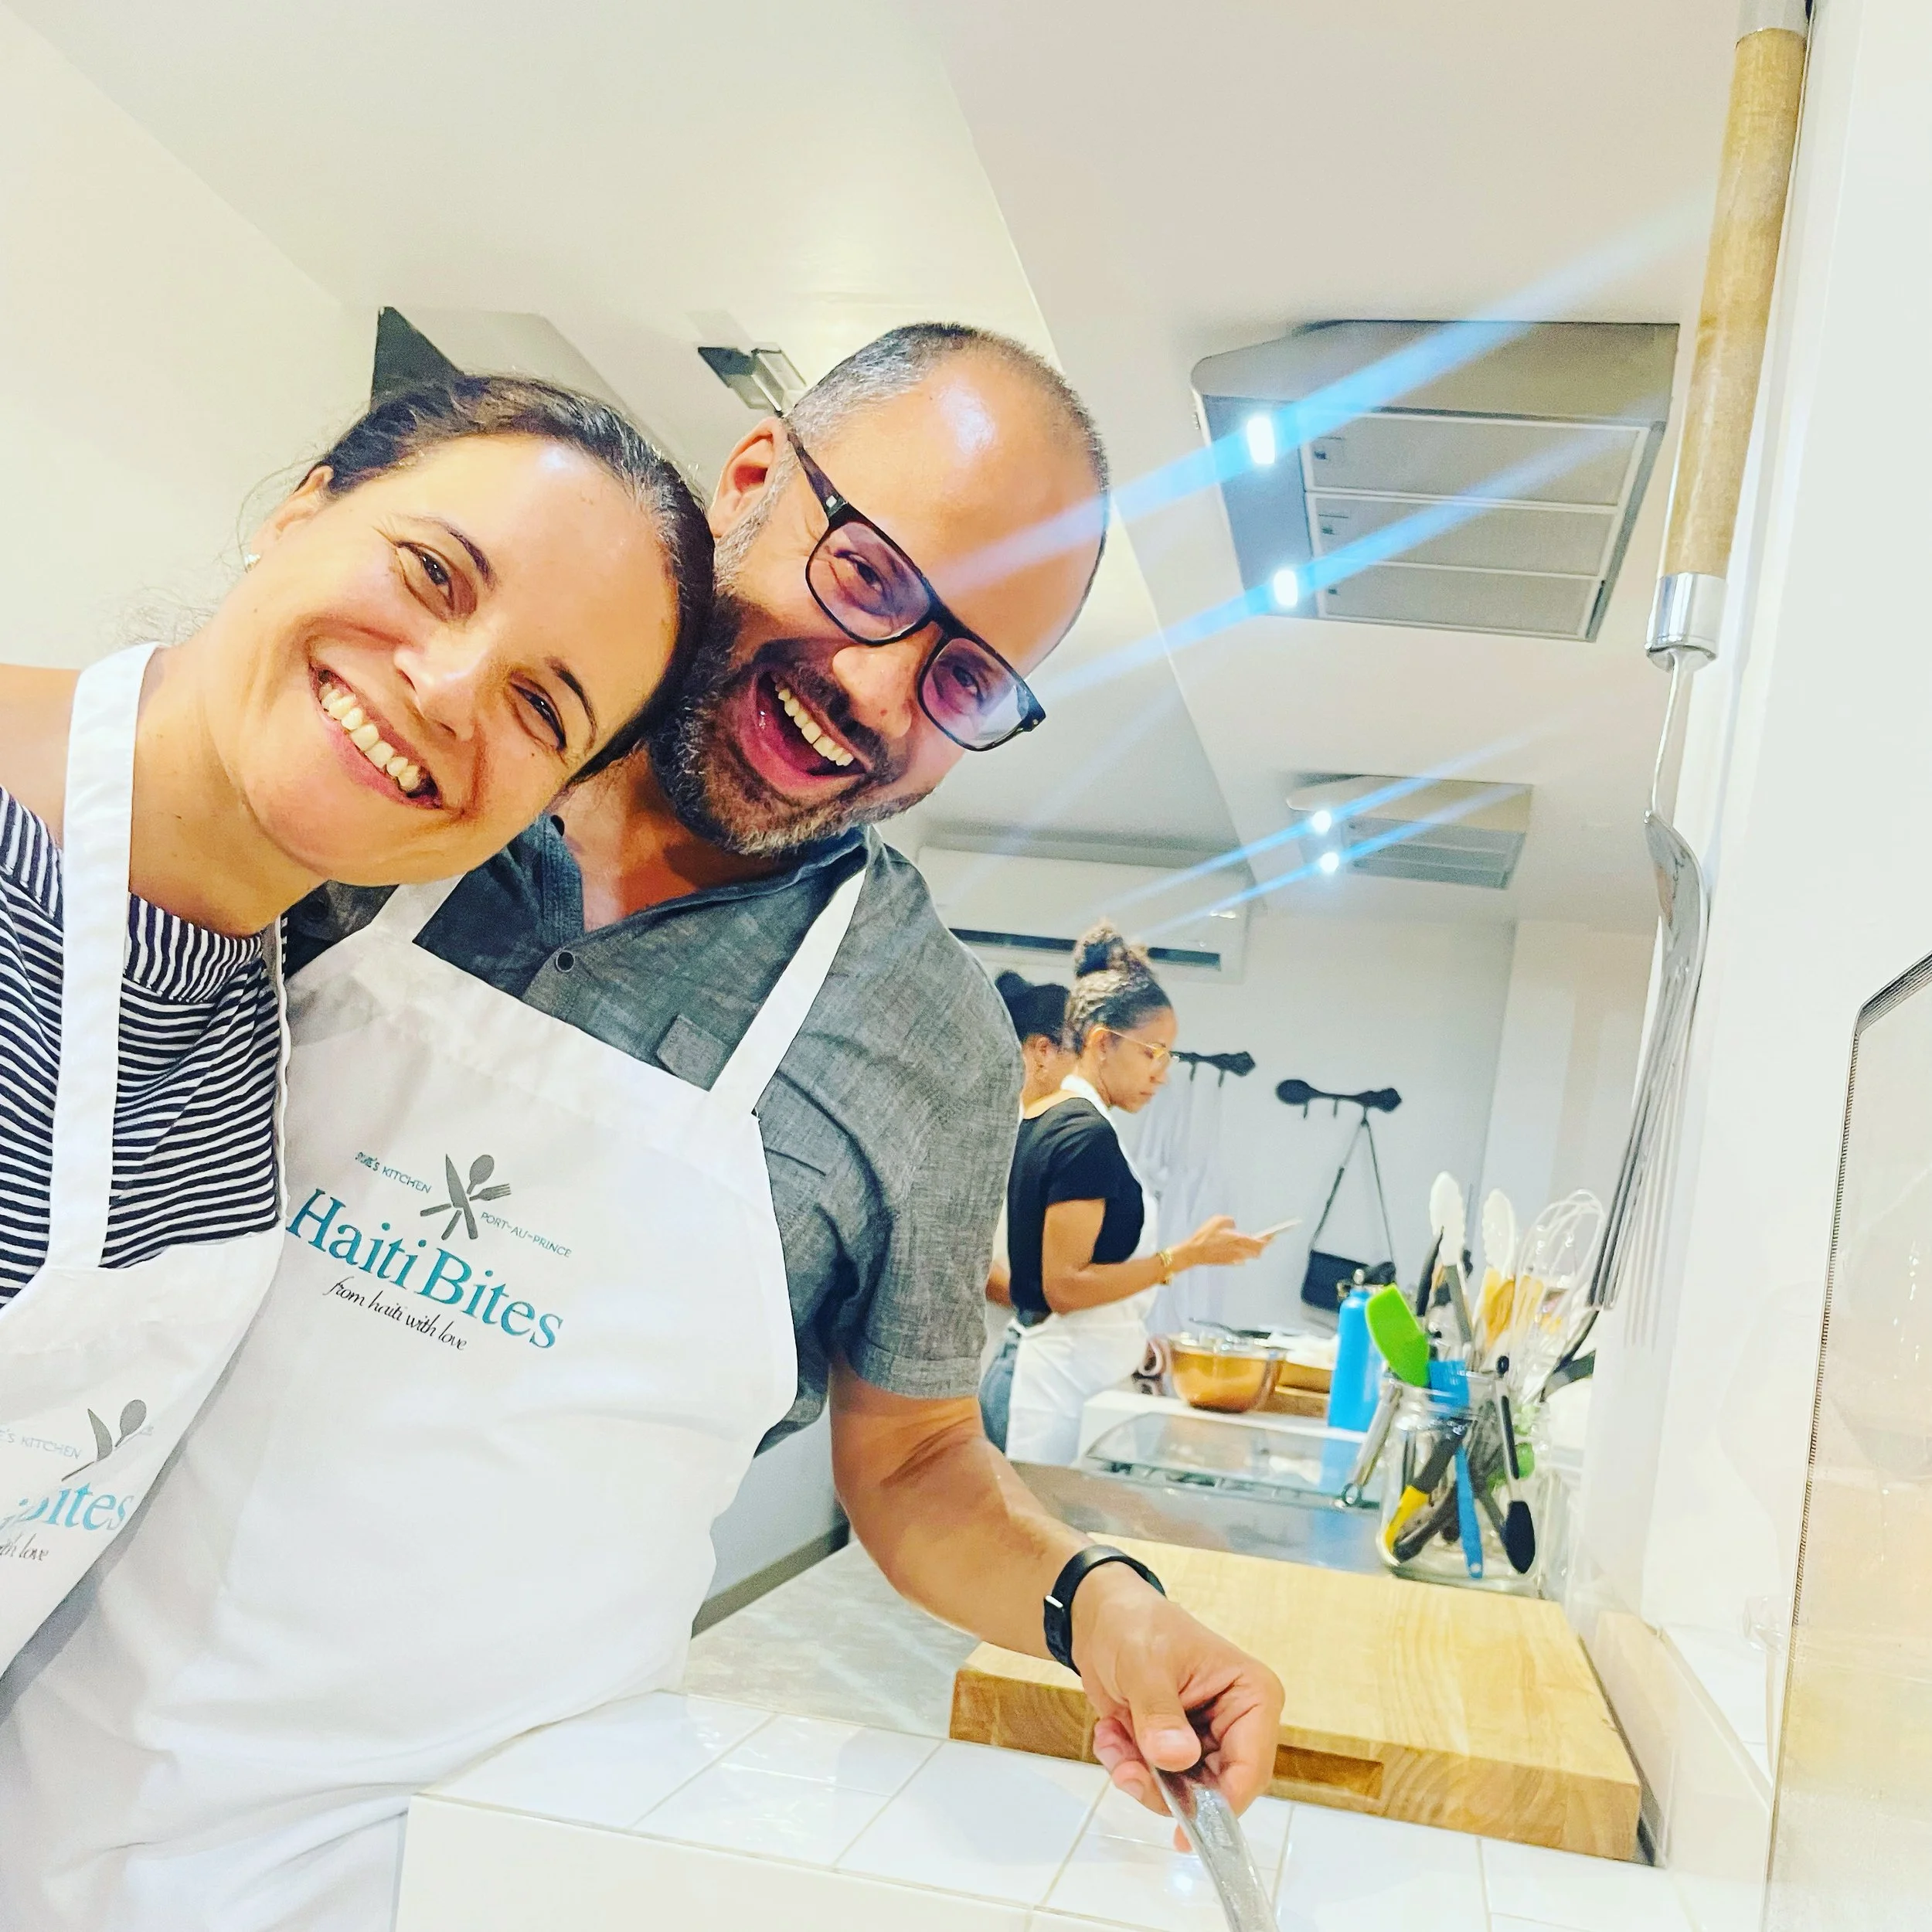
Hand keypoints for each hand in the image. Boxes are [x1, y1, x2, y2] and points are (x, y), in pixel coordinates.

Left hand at [1069, 1563, 1283, 1836]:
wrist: (1100, 1618)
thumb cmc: (1134, 1624)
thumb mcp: (1144, 1665)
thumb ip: (1160, 1714)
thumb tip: (1176, 1759)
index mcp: (1251, 1695)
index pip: (1251, 1768)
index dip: (1220, 1806)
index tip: (1182, 1828)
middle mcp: (1238, 1723)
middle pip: (1215, 1790)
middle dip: (1164, 1787)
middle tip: (1126, 1768)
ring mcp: (1207, 1739)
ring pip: (1183, 1793)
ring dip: (1140, 1774)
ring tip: (1114, 1737)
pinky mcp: (1178, 1749)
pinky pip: (1158, 1783)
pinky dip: (1129, 1766)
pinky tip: (1112, 1732)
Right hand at [1177, 1214, 1268, 1269]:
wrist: (1194, 1252)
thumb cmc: (1205, 1235)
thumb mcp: (1217, 1220)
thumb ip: (1230, 1221)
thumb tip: (1234, 1225)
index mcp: (1239, 1240)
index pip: (1260, 1241)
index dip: (1269, 1238)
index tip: (1275, 1234)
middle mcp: (1240, 1251)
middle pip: (1258, 1251)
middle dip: (1264, 1244)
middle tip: (1267, 1239)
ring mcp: (1235, 1258)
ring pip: (1251, 1256)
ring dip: (1255, 1250)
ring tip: (1255, 1243)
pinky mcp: (1229, 1262)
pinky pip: (1242, 1259)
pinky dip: (1244, 1254)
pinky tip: (1241, 1250)